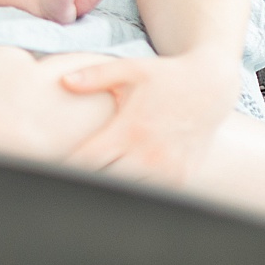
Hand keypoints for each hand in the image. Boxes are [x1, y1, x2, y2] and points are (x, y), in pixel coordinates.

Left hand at [59, 51, 241, 185]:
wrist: (211, 87)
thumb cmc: (165, 77)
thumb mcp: (130, 70)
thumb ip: (95, 76)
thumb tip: (64, 82)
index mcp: (130, 131)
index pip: (89, 162)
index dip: (68, 167)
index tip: (53, 166)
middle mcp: (150, 155)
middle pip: (105, 183)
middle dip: (86, 179)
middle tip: (70, 176)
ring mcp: (168, 171)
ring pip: (129, 193)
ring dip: (112, 187)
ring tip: (98, 178)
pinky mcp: (182, 179)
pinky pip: (152, 194)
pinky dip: (138, 190)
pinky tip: (127, 180)